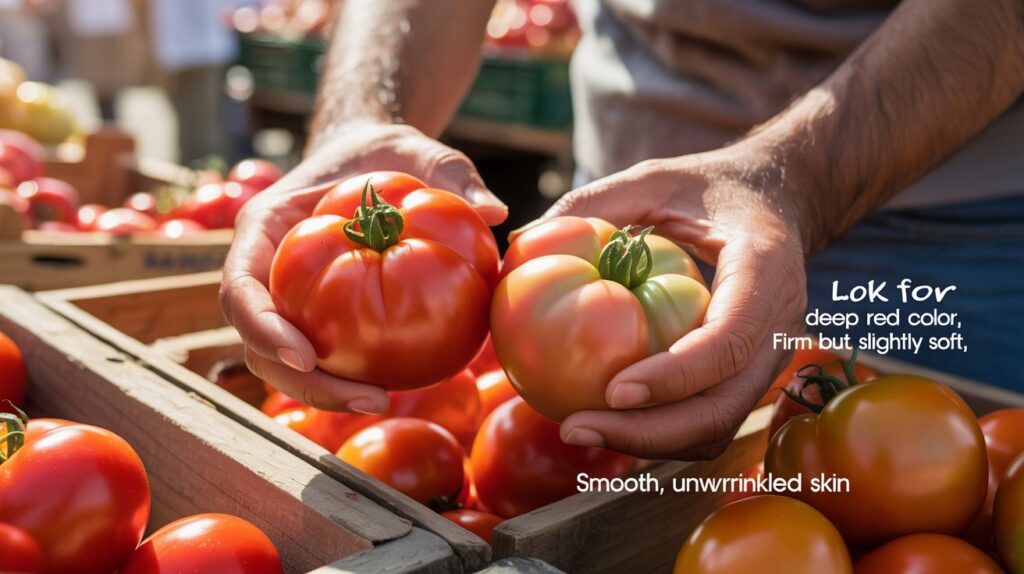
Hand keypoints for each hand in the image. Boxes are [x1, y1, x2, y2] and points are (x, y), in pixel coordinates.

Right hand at [219, 123, 506, 412]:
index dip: (263, 327)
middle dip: (304, 381)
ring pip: (282, 362)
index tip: (306, 357)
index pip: (241, 286)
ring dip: (324, 393)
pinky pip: (318, 356)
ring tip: (381, 401)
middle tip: (368, 397)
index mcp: (265, 226)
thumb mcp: (418, 151)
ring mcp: (284, 298)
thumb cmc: (384, 153)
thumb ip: (451, 173)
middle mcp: (263, 269)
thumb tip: (496, 212)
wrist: (373, 165)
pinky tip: (393, 390)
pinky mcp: (312, 318)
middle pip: (257, 340)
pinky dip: (345, 379)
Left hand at [549, 144, 807, 459]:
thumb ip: (595, 205)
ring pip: (715, 427)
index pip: (727, 341)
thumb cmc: (710, 186)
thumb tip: (518, 240)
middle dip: (648, 433)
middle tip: (574, 428)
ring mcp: (768, 359)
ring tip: (578, 430)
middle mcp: (778, 327)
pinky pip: (705, 418)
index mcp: (765, 273)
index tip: (612, 391)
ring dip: (648, 443)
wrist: (779, 201)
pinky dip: (655, 430)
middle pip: (722, 409)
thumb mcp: (654, 179)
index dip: (673, 377)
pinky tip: (601, 419)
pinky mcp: (748, 375)